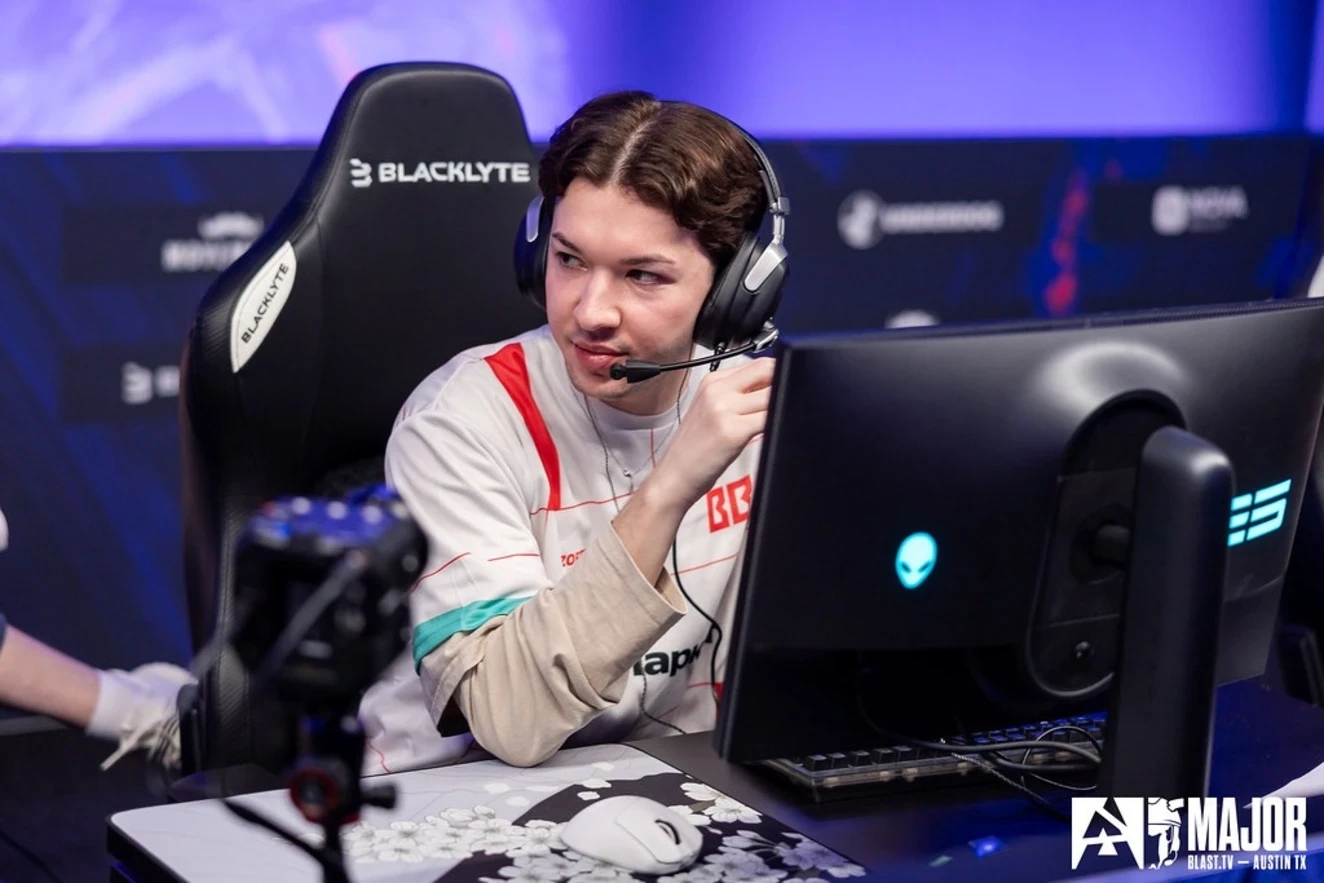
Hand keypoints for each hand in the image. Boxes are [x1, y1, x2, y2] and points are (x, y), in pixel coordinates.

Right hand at [647, 357, 774, 511]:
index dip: (777, 374)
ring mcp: (723, 409)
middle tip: (787, 404)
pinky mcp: (733, 431)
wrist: (674, 476)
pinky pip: (769, 418)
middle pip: (767, 370)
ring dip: (783, 406)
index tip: (785, 388)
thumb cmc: (695, 449)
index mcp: (712, 382)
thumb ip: (740, 396)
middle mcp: (717, 390)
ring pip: (772, 394)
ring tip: (778, 421)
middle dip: (784, 384)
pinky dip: (778, 423)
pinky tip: (774, 432)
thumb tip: (774, 388)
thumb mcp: (712, 412)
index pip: (757, 363)